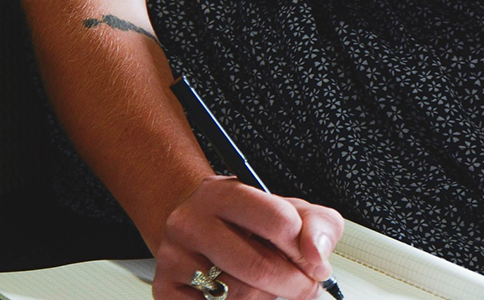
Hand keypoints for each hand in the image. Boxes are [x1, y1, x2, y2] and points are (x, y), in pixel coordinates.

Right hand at [152, 176, 343, 299]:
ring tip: (266, 284)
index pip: (279, 221)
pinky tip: (239, 292)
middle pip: (260, 268)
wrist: (193, 227)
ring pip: (240, 295)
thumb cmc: (245, 222)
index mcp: (223, 193)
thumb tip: (317, 256)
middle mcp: (192, 222)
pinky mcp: (166, 289)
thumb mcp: (286, 209)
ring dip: (267, 297)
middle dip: (294, 285)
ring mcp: (174, 257)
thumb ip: (316, 225)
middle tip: (304, 286)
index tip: (312, 260)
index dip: (305, 250)